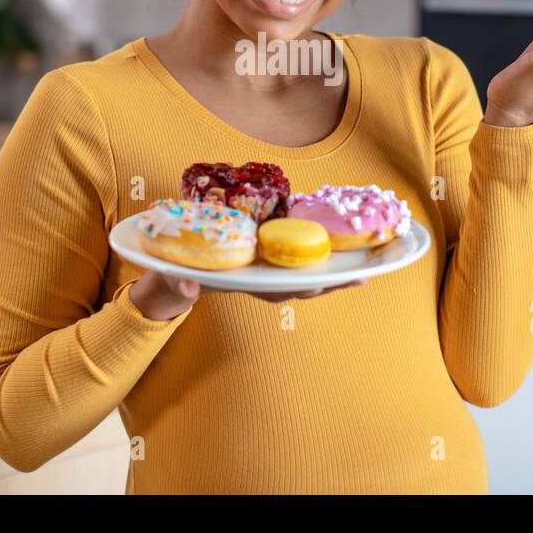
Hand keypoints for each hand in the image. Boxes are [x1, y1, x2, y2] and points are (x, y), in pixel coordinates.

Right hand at [129, 269, 366, 318]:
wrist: (166, 281)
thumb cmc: (168, 280)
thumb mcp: (168, 281)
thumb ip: (175, 284)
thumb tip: (186, 286)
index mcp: (239, 284)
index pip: (277, 289)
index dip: (305, 286)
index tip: (328, 285)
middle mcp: (256, 281)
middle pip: (301, 285)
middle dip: (330, 281)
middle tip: (363, 275)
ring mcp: (262, 271)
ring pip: (304, 274)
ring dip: (333, 270)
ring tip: (366, 264)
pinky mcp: (264, 254)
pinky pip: (296, 256)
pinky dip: (319, 251)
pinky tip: (341, 243)